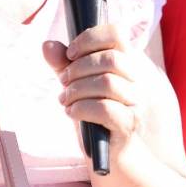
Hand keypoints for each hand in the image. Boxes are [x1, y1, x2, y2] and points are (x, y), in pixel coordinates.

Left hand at [43, 25, 158, 150]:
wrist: (115, 153)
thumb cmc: (96, 115)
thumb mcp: (78, 85)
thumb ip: (64, 65)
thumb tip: (47, 45)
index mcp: (128, 62)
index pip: (117, 33)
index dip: (90, 38)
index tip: (71, 54)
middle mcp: (138, 79)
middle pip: (111, 59)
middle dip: (78, 68)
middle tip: (64, 82)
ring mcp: (136, 101)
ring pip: (107, 82)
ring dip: (77, 89)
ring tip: (65, 99)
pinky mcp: (129, 124)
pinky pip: (104, 109)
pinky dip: (81, 108)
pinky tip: (72, 112)